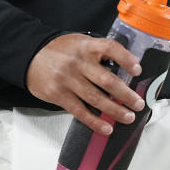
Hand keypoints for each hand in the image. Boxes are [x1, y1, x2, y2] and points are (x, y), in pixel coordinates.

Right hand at [26, 33, 145, 135]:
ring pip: (96, 99)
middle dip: (126, 95)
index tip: (138, 70)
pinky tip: (107, 127)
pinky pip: (80, 111)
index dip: (126, 59)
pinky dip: (95, 121)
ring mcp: (68, 80)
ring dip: (115, 110)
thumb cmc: (61, 50)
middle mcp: (78, 62)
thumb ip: (99, 52)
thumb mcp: (81, 42)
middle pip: (107, 80)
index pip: (110, 48)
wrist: (31, 55)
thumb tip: (125, 68)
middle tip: (138, 104)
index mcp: (87, 46)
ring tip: (128, 117)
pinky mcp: (59, 95)